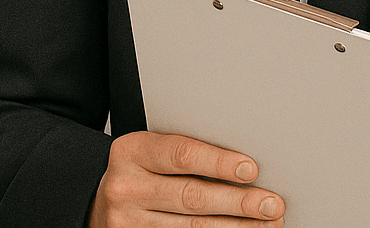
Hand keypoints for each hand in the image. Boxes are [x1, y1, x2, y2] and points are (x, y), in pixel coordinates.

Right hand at [88, 131, 285, 226]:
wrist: (97, 200)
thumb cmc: (140, 168)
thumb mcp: (154, 150)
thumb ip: (189, 153)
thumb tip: (248, 165)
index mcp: (133, 152)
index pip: (182, 155)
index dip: (220, 163)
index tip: (252, 169)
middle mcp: (126, 187)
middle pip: (191, 196)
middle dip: (238, 202)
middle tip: (272, 204)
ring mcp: (127, 221)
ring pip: (190, 227)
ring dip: (235, 226)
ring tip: (266, 223)